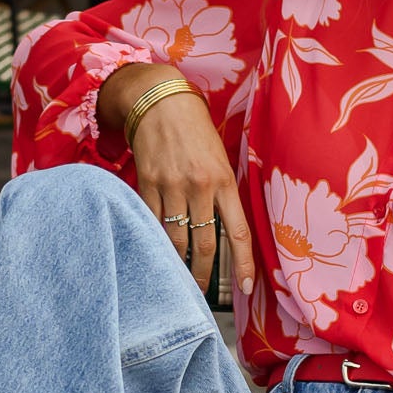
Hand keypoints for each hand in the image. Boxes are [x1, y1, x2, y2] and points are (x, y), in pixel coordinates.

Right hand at [99, 65, 254, 295]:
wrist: (160, 101)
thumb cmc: (195, 130)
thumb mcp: (220, 158)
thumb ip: (223, 191)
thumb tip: (226, 229)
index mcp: (224, 181)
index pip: (238, 232)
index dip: (243, 264)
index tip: (246, 288)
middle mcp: (200, 186)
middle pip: (205, 244)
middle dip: (204, 274)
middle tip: (201, 292)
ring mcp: (171, 186)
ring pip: (175, 239)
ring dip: (177, 264)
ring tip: (177, 279)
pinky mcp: (147, 184)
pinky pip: (151, 222)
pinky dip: (153, 240)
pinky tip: (154, 253)